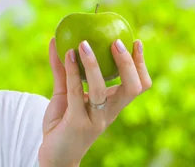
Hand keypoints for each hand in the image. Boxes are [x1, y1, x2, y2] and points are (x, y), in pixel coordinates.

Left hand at [37, 37, 151, 166]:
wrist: (54, 156)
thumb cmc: (62, 123)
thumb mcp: (65, 94)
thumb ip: (63, 70)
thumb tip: (55, 40)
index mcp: (112, 105)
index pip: (138, 85)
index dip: (140, 65)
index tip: (135, 41)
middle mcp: (108, 112)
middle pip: (132, 88)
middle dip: (128, 64)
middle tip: (116, 42)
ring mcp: (94, 118)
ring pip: (101, 89)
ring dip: (93, 64)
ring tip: (83, 44)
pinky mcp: (76, 122)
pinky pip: (75, 92)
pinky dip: (71, 70)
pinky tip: (66, 54)